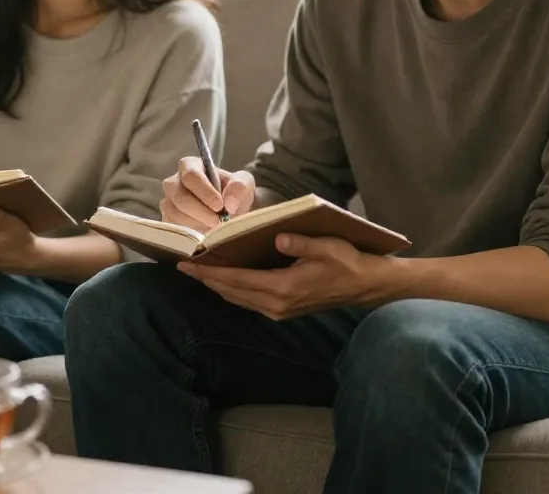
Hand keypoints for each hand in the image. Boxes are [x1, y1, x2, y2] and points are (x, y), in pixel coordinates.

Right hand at [161, 157, 255, 231]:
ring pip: (175, 214)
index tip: (220, 206)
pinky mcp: (167, 220)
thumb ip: (240, 186)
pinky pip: (173, 228)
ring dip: (197, 223)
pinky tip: (204, 233)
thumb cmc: (233, 193)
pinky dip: (190, 233)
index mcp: (190, 166)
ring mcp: (168, 202)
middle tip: (219, 221)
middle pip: (180, 197)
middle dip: (201, 212)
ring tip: (214, 226)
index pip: (191, 176)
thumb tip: (228, 202)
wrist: (228, 212)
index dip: (205, 192)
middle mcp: (173, 182)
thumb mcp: (244, 184)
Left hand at [178, 234, 384, 319]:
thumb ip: (301, 243)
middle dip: (206, 279)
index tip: (187, 264)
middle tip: (183, 266)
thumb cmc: (348, 262)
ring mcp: (279, 311)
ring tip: (197, 272)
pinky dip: (232, 290)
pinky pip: (249, 301)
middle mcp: (277, 304)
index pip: (237, 280)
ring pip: (238, 299)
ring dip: (217, 286)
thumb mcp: (327, 247)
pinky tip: (223, 280)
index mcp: (284, 287)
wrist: (366, 287)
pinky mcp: (283, 310)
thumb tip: (277, 237)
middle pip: (231, 292)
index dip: (210, 273)